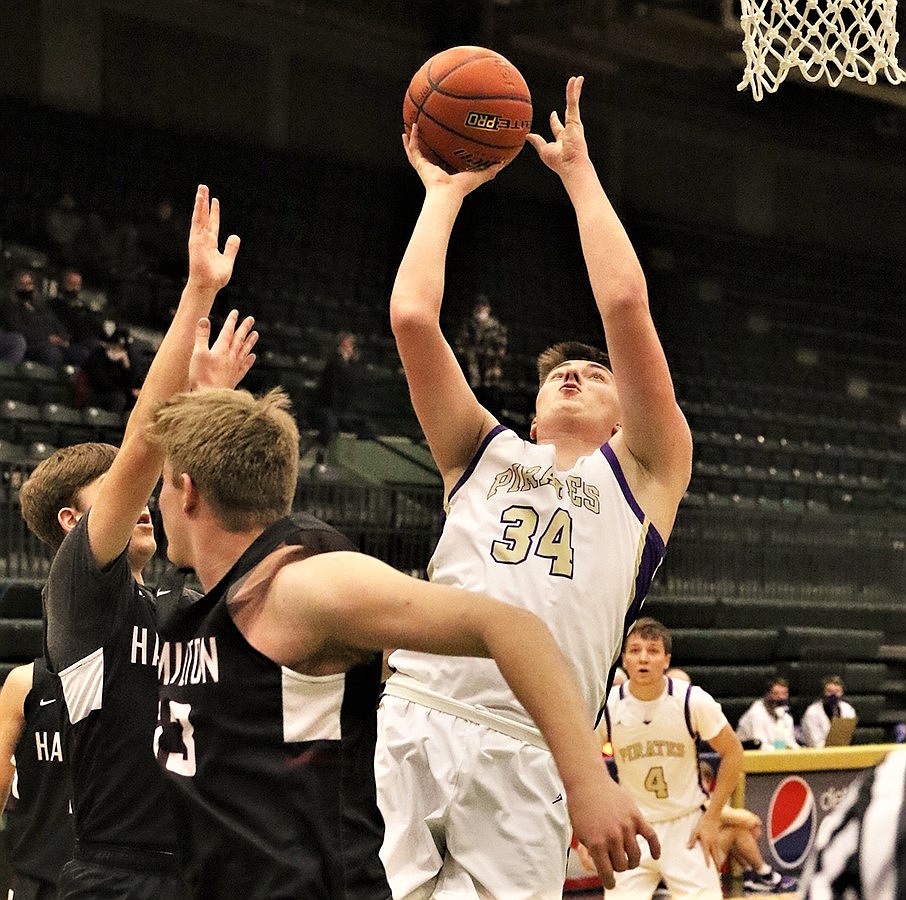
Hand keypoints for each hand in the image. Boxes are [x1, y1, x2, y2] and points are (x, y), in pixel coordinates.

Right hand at [186, 184, 240, 291]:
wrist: (208, 285)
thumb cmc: (215, 277)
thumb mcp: (228, 260)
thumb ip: (231, 248)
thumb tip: (235, 236)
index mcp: (211, 243)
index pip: (212, 224)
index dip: (214, 212)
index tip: (214, 200)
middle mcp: (203, 238)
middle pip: (204, 216)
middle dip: (204, 202)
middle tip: (203, 187)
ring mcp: (198, 238)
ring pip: (199, 216)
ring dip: (200, 202)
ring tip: (201, 188)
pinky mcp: (195, 239)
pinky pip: (197, 222)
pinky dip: (198, 210)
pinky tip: (199, 200)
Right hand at [189, 309, 257, 390]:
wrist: (211, 397)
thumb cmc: (202, 376)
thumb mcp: (198, 353)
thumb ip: (202, 336)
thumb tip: (204, 319)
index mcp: (221, 349)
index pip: (228, 331)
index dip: (232, 321)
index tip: (236, 312)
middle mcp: (231, 357)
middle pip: (239, 339)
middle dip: (245, 328)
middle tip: (251, 319)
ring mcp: (235, 367)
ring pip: (245, 351)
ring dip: (250, 341)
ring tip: (256, 334)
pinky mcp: (235, 378)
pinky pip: (245, 366)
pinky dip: (249, 360)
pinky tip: (253, 356)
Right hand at [402, 123, 501, 198]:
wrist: (448, 193)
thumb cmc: (462, 189)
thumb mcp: (478, 176)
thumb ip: (490, 170)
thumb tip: (503, 163)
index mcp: (444, 172)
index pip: (442, 160)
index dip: (442, 152)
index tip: (443, 142)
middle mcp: (432, 169)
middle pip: (427, 154)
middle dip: (425, 144)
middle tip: (424, 132)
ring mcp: (424, 167)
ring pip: (416, 150)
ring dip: (413, 139)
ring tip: (412, 126)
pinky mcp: (419, 164)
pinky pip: (414, 148)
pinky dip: (413, 137)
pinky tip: (415, 124)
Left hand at [525, 75, 588, 175]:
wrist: (570, 165)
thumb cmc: (559, 163)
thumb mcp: (544, 150)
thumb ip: (537, 141)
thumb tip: (527, 136)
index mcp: (563, 138)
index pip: (558, 126)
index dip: (555, 120)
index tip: (553, 114)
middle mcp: (571, 130)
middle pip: (570, 111)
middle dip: (571, 100)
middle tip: (572, 90)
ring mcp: (574, 124)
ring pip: (573, 103)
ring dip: (575, 90)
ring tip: (577, 78)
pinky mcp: (575, 120)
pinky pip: (573, 102)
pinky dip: (573, 91)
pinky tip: (574, 81)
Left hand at [568, 770, 659, 890]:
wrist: (587, 781)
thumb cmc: (581, 807)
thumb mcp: (580, 833)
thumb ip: (593, 851)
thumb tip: (604, 868)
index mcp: (596, 843)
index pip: (607, 873)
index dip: (609, 881)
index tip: (610, 883)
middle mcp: (612, 836)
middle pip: (622, 865)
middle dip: (618, 866)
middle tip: (614, 860)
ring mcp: (626, 826)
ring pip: (635, 855)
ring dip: (631, 860)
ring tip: (626, 857)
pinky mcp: (636, 816)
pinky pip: (651, 836)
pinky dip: (656, 848)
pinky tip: (656, 856)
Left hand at [688, 811, 721, 870]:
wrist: (712, 817)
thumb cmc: (702, 824)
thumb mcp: (695, 831)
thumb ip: (692, 840)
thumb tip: (688, 848)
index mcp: (706, 842)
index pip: (707, 854)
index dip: (707, 861)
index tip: (708, 868)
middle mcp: (712, 843)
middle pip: (715, 856)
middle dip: (717, 864)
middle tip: (718, 872)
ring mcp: (716, 841)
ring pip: (717, 853)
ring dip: (718, 860)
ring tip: (718, 867)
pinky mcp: (718, 839)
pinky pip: (718, 849)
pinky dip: (718, 854)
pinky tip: (717, 856)